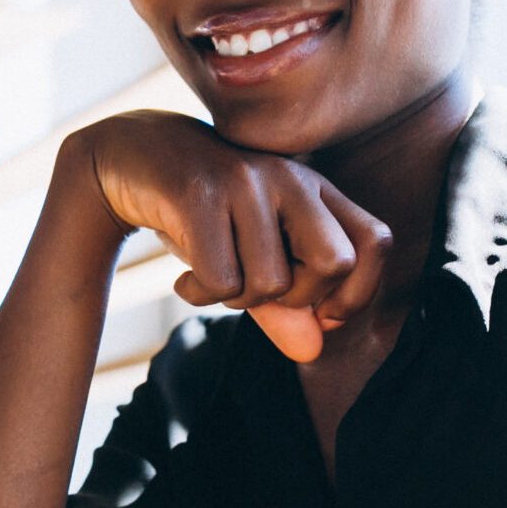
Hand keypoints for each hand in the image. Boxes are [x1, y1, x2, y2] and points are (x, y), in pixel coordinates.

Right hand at [63, 111, 392, 362]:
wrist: (131, 158)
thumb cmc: (204, 216)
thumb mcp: (250, 259)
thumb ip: (285, 306)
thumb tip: (313, 349)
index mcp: (315, 188)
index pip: (376, 242)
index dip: (358, 291)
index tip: (321, 312)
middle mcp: (290, 177)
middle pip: (334, 264)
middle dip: (297, 299)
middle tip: (259, 290)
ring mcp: (246, 181)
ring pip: (272, 282)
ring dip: (235, 299)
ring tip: (210, 276)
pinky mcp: (200, 193)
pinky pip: (222, 280)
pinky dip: (201, 294)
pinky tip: (185, 279)